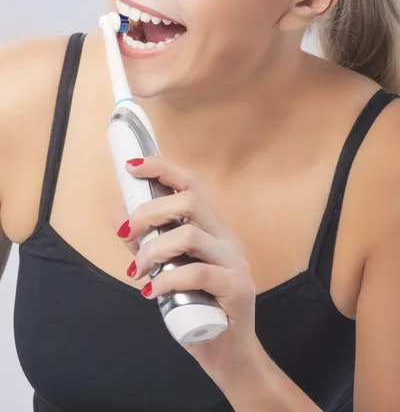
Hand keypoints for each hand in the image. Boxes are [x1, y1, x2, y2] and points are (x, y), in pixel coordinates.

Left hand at [114, 156, 259, 383]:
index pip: (192, 185)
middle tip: (127, 232)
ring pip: (191, 236)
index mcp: (212, 230)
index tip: (132, 166)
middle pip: (191, 201)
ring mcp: (235, 262)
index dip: (163, 168)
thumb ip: (145, 244)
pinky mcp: (237, 288)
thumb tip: (116, 214)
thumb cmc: (197, 309)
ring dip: (154, 250)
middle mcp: (226, 239)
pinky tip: (154, 293)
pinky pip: (198, 274)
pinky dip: (168, 280)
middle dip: (150, 211)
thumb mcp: (166, 272)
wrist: (228, 355)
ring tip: (138, 270)